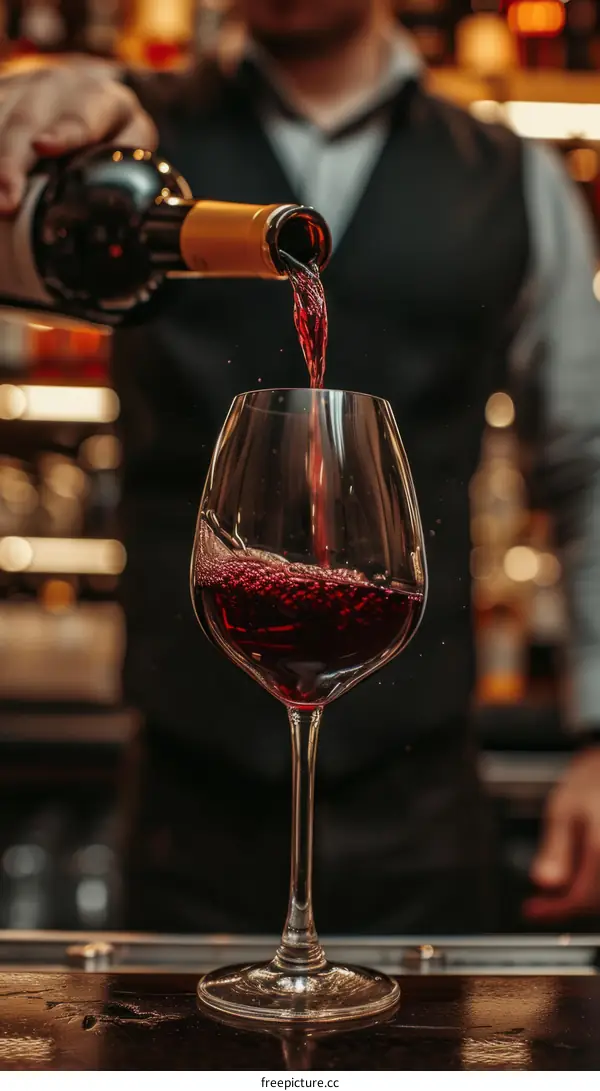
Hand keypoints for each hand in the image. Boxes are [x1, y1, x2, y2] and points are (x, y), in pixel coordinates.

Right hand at [0, 62, 156, 211]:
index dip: (61, 132)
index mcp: (100, 98)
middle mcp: (56, 85)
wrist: (88, 94)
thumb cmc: (114, 130)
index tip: (42, 147)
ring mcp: (21, 87)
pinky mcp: (1, 95)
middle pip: (25, 121)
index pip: (80, 116)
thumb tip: (124, 194)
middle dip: (11, 163)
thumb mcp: (133, 139)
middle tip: (6, 203)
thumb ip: (129, 158)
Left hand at [525, 747, 599, 920]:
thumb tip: (545, 882)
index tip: (532, 910)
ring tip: (559, 884)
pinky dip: (594, 883)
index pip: (582, 897)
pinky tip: (579, 873)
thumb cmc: (593, 779)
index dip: (555, 909)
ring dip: (583, 896)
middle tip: (542, 901)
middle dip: (568, 903)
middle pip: (596, 901)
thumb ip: (556, 851)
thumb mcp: (562, 810)